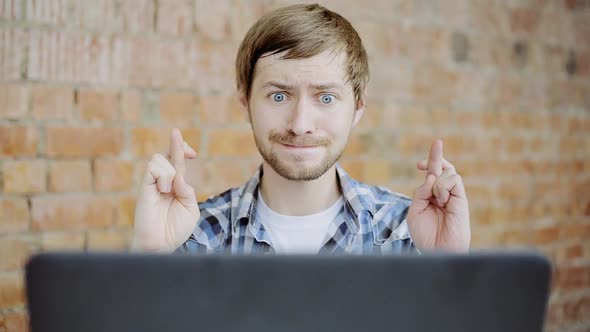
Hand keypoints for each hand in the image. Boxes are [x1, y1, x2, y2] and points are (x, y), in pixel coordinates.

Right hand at [132, 128, 199, 251]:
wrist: (161, 243)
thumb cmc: (176, 230)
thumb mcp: (191, 209)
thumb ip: (188, 191)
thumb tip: (178, 176)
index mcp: (176, 186)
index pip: (178, 162)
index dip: (183, 150)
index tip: (192, 153)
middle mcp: (163, 182)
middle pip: (167, 154)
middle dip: (178, 145)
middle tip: (187, 148)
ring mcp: (152, 183)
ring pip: (160, 159)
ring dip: (171, 172)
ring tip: (168, 191)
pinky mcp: (144, 186)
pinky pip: (153, 167)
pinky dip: (163, 176)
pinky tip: (163, 190)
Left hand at [406, 139, 470, 251]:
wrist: (438, 249)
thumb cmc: (425, 234)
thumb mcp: (415, 211)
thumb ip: (420, 193)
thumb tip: (432, 177)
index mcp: (430, 196)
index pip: (432, 175)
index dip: (429, 163)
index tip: (419, 163)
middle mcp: (443, 193)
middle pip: (442, 168)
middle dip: (437, 155)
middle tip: (437, 143)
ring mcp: (454, 195)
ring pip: (447, 172)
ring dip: (437, 183)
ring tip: (437, 201)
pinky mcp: (462, 198)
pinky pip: (453, 179)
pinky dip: (444, 186)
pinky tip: (442, 200)